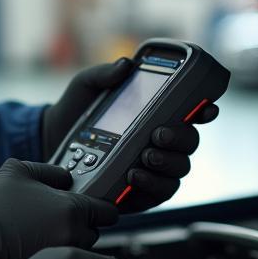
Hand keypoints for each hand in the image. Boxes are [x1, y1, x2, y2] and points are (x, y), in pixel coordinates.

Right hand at [0, 159, 117, 258]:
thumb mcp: (17, 170)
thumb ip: (50, 170)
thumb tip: (66, 178)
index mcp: (72, 209)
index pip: (109, 211)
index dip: (102, 208)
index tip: (96, 209)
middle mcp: (74, 235)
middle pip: (95, 232)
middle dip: (82, 226)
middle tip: (57, 220)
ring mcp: (63, 258)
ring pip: (83, 252)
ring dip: (71, 244)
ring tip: (44, 236)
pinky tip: (38, 251)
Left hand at [42, 60, 219, 213]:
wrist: (52, 139)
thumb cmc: (77, 110)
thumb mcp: (87, 86)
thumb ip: (104, 74)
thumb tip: (124, 64)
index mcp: (157, 115)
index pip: (191, 113)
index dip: (204, 110)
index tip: (205, 109)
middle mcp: (161, 143)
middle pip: (189, 144)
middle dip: (180, 139)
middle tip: (157, 134)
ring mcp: (153, 168)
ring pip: (179, 170)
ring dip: (167, 164)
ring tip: (144, 156)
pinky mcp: (139, 192)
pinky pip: (158, 194)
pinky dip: (151, 186)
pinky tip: (133, 175)